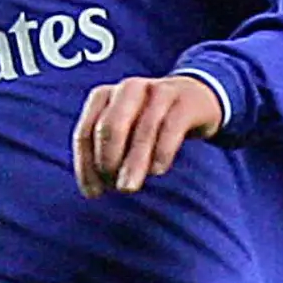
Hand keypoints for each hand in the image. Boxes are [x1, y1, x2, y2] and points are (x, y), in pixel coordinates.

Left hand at [72, 75, 223, 197]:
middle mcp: (128, 89)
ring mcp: (158, 92)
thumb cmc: (151, 124)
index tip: (94, 194)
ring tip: (129, 188)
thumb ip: (107, 155)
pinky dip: (162, 151)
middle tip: (113, 188)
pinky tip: (157, 170)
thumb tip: (92, 191)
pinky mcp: (185, 102)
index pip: (86, 133)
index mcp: (103, 96)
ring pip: (142, 129)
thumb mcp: (125, 132)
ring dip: (134, 162)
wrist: (196, 98)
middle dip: (108, 160)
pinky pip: (171, 127)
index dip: (86, 165)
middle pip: (110, 127)